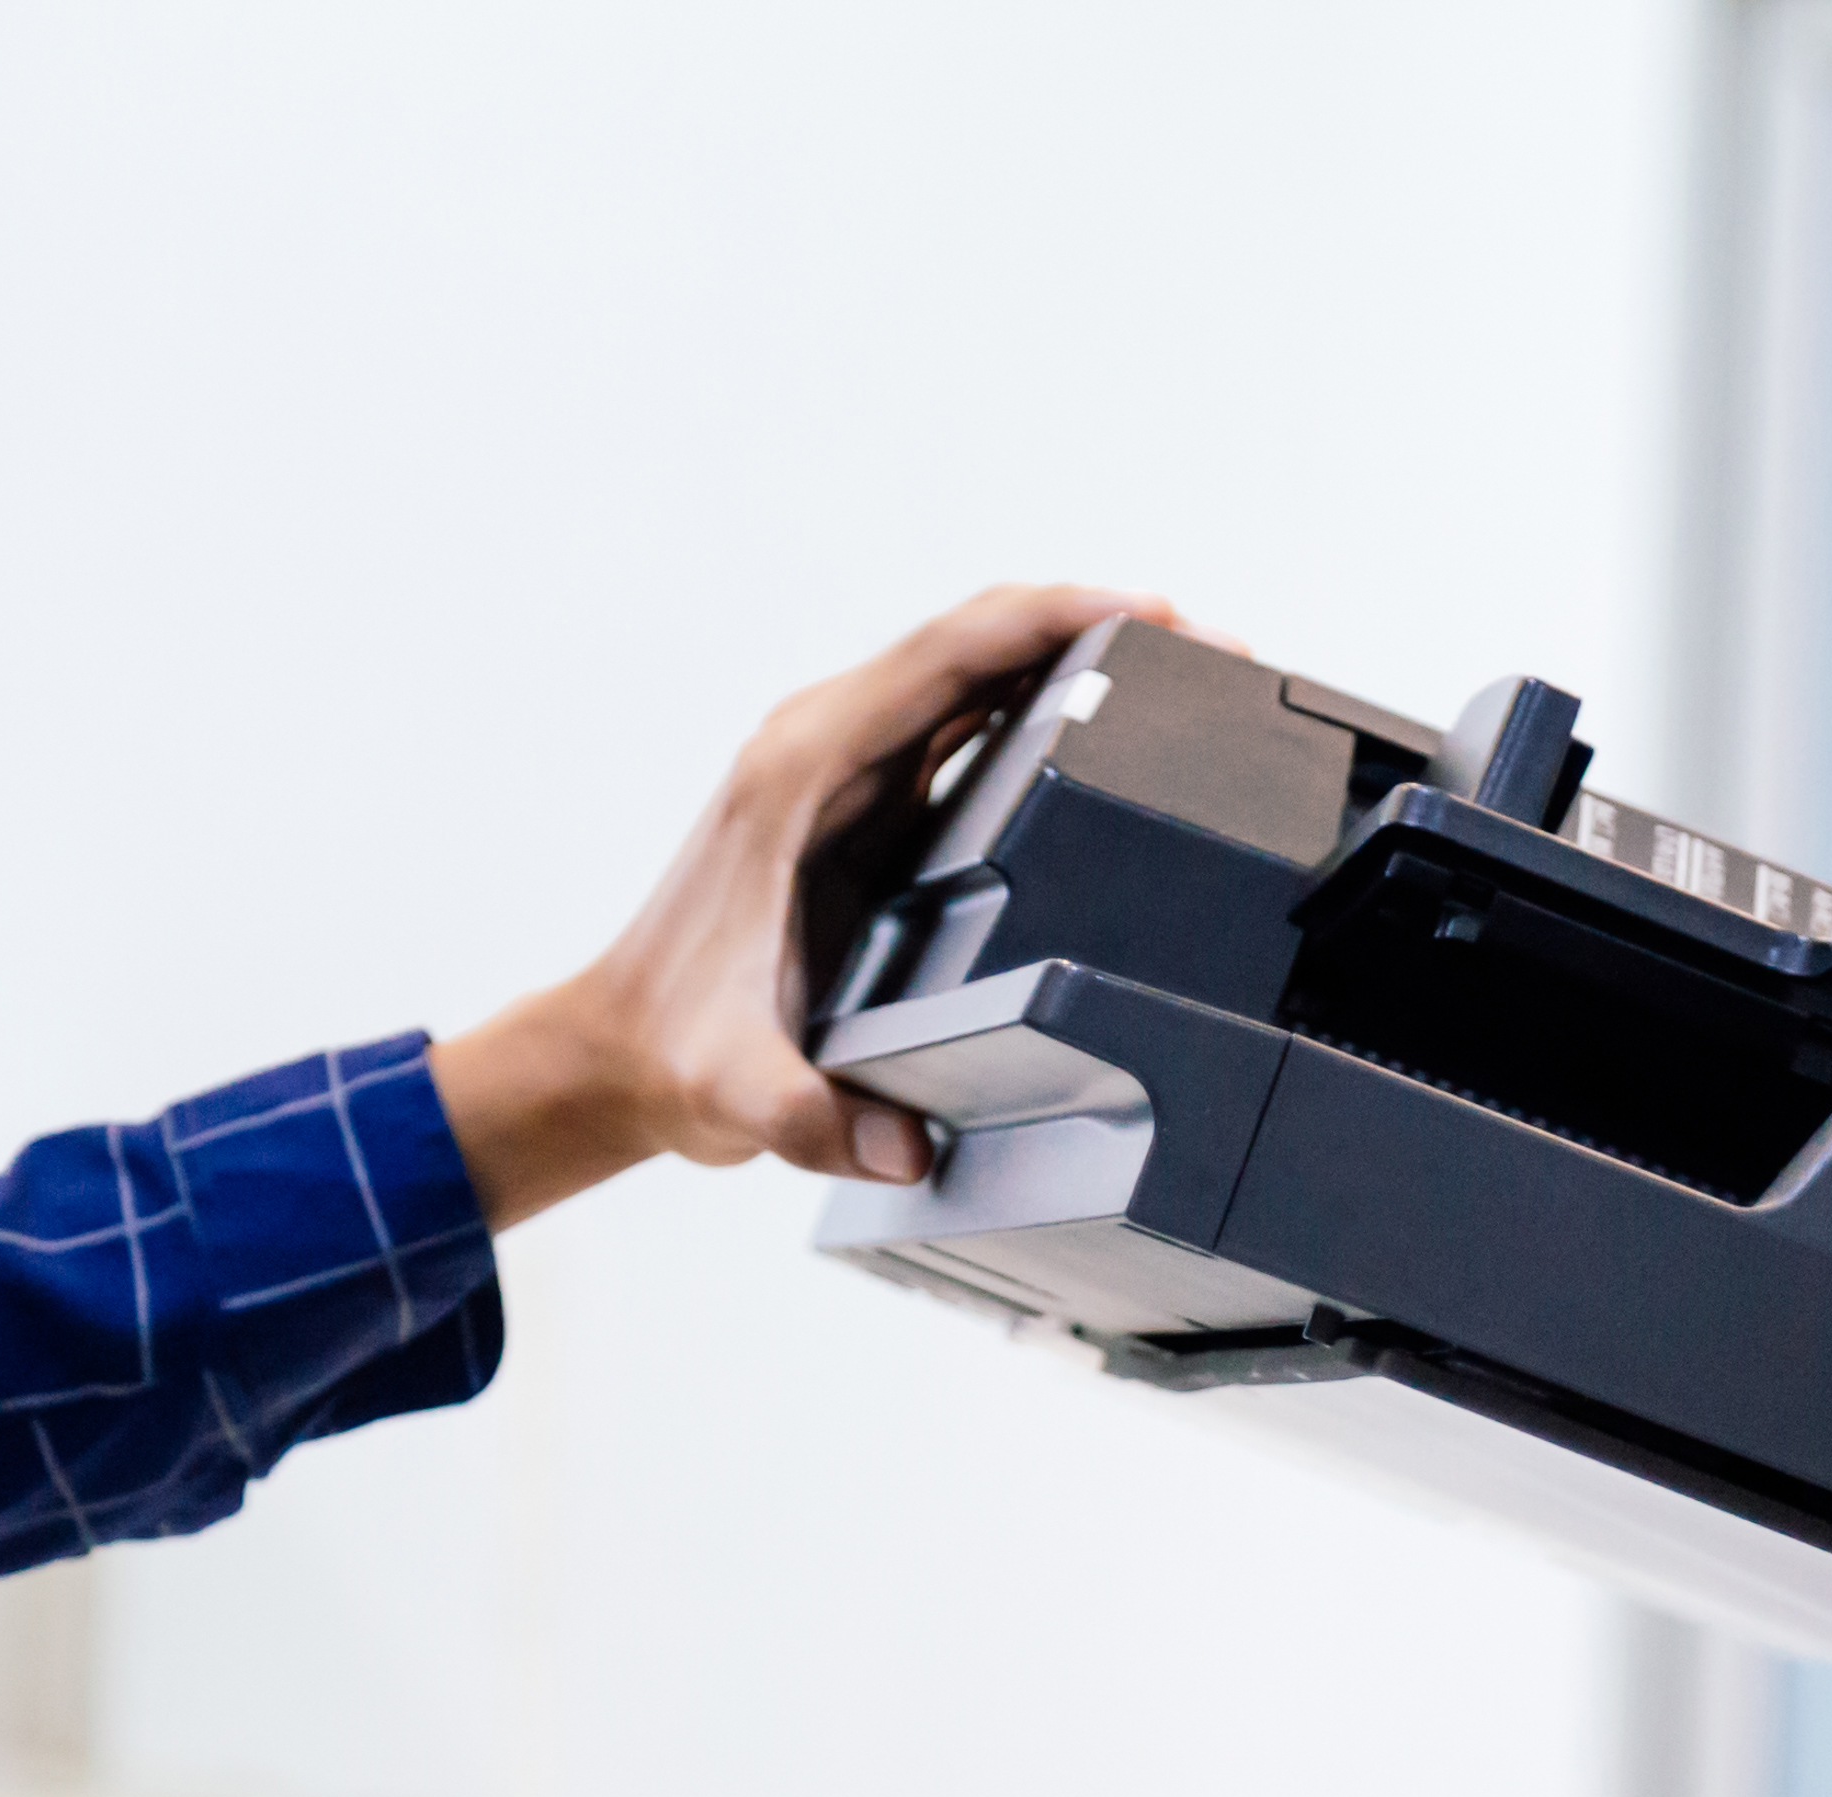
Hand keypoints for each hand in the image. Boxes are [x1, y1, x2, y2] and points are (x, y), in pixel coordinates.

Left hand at [427, 579, 1176, 1231]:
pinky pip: (966, 728)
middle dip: (1099, 626)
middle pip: (982, 640)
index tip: (1156, 618)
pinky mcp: (864, 807)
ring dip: (1077, 662)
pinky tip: (1107, 740)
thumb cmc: (674, 1048)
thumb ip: (816, 1120)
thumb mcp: (743, 1093)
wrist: (621, 1056)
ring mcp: (846, 770)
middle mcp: (826, 745)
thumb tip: (906, 1144)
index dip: (1062, 617)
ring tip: (1183, 683)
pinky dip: (1042, 713)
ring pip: (979, 674)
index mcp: (805, 768)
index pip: (954, 651)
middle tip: (1210, 653)